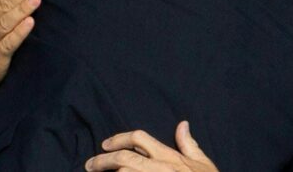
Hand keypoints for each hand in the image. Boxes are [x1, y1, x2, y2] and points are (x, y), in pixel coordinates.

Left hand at [84, 122, 218, 170]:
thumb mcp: (202, 164)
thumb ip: (189, 144)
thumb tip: (183, 124)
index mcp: (170, 156)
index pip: (139, 138)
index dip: (119, 138)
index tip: (105, 144)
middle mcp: (160, 167)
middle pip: (124, 157)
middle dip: (103, 160)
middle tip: (90, 165)